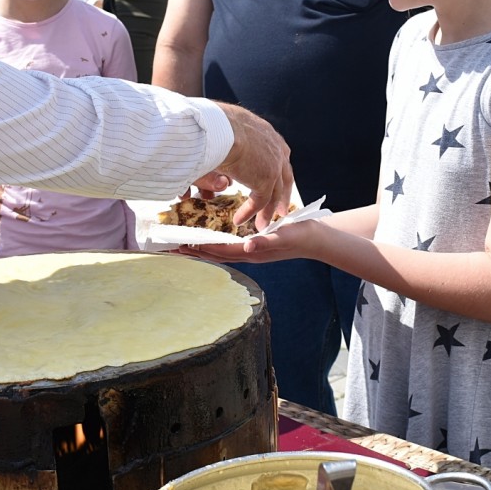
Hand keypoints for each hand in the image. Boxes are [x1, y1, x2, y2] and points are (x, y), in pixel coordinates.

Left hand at [179, 220, 324, 264]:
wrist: (317, 238)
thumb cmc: (302, 234)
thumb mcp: (286, 235)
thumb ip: (267, 241)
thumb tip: (246, 247)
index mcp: (254, 252)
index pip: (222, 251)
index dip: (202, 248)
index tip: (184, 246)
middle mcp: (250, 254)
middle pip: (217, 255)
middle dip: (196, 252)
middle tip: (173, 249)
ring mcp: (252, 251)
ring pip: (222, 252)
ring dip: (203, 250)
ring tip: (185, 246)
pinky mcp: (255, 246)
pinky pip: (230, 247)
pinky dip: (216, 244)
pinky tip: (209, 239)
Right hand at [203, 103, 291, 228]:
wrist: (219, 128)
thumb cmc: (215, 125)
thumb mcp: (227, 132)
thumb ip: (228, 146)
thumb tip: (216, 155)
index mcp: (268, 134)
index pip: (279, 156)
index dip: (278, 171)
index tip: (276, 182)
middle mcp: (276, 149)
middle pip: (284, 177)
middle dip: (282, 195)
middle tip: (280, 209)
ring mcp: (273, 165)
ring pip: (274, 193)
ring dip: (266, 211)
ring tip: (261, 225)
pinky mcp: (266, 180)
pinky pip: (259, 202)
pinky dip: (249, 213)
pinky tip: (239, 221)